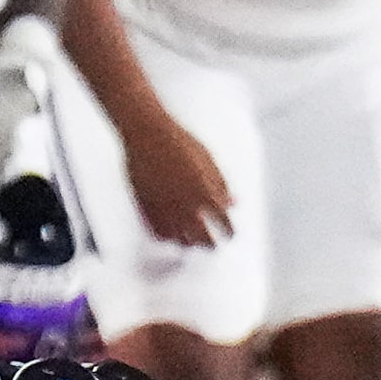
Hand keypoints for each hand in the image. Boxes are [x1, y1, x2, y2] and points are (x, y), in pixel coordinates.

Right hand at [123, 110, 232, 248]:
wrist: (146, 134)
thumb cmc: (178, 142)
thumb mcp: (207, 159)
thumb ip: (222, 184)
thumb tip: (234, 203)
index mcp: (207, 192)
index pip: (225, 224)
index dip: (229, 232)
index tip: (229, 235)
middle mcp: (187, 205)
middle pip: (204, 239)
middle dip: (211, 244)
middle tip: (212, 245)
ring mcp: (166, 209)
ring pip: (181, 241)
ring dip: (189, 243)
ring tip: (192, 242)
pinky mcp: (147, 209)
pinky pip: (160, 234)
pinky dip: (168, 237)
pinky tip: (172, 234)